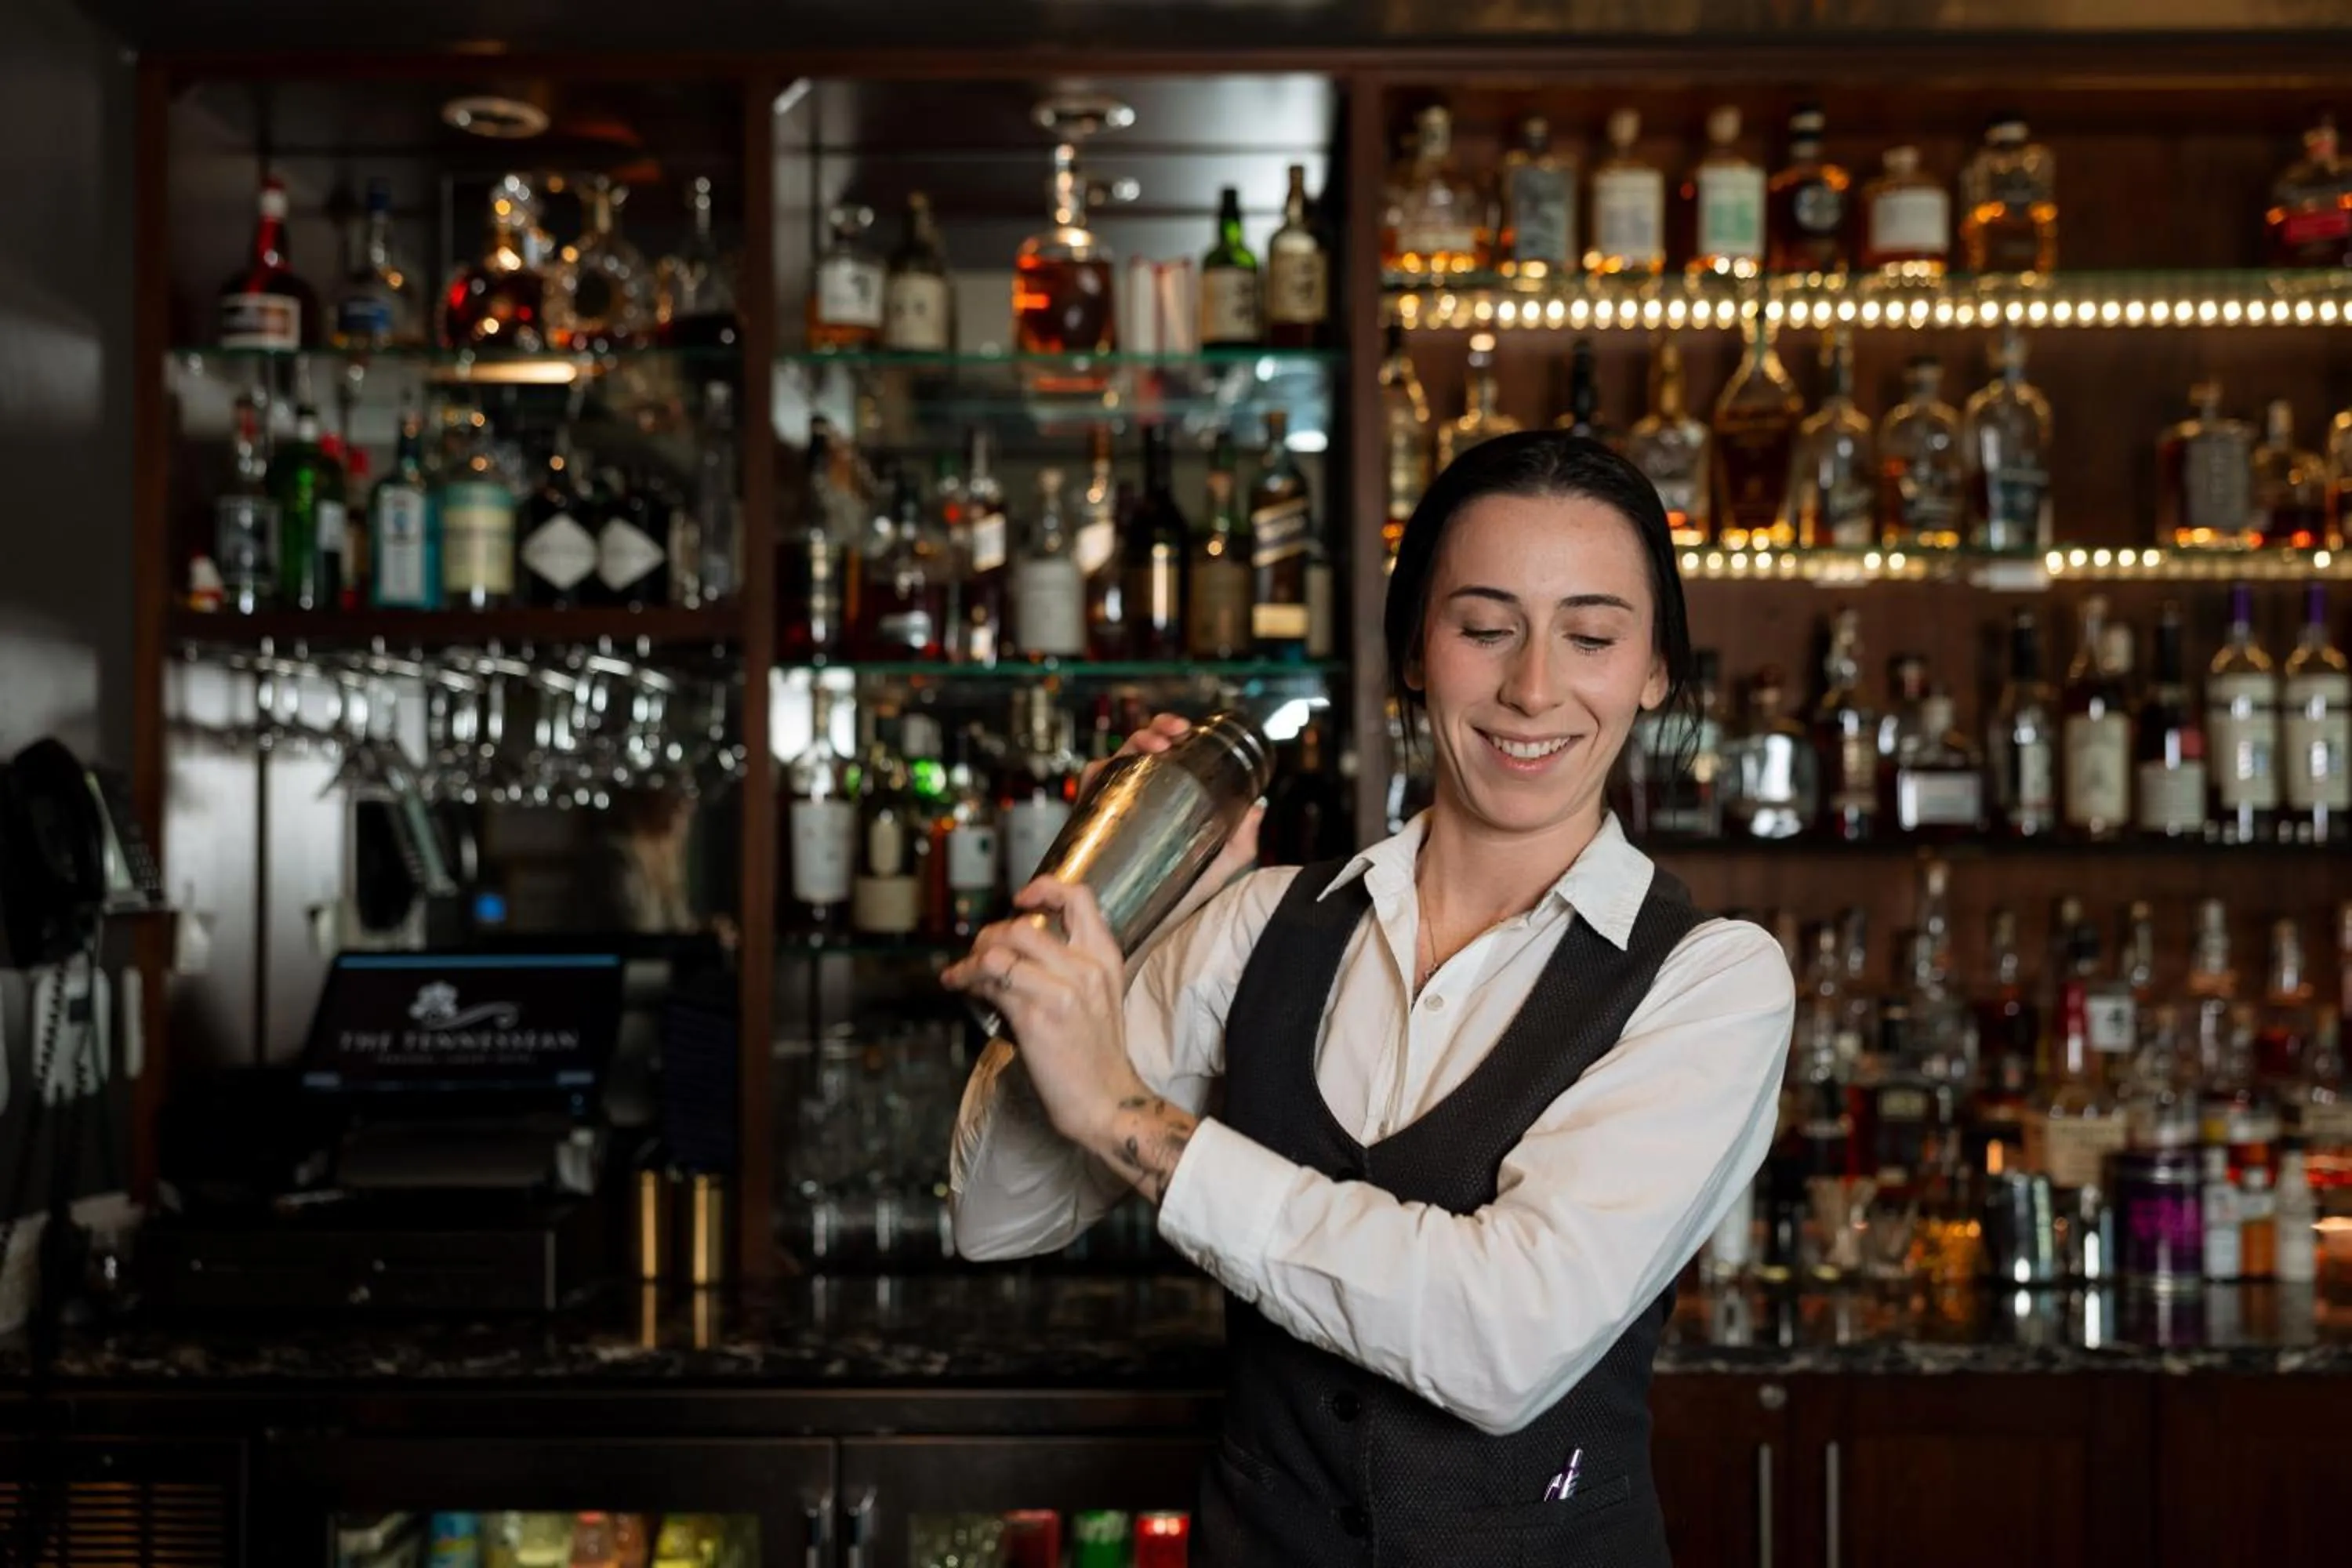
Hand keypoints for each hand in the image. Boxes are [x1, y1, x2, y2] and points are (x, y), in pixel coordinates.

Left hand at [940, 877, 1143, 1150]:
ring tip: (961, 974)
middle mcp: (1086, 968)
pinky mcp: (1036, 1018)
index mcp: (1105, 958)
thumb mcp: (1098, 997)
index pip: (1078, 898)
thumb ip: (1070, 967)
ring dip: (970, 961)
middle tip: (977, 954)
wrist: (1107, 1101)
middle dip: (988, 937)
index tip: (1021, 900)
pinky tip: (961, 988)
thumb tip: (1017, 949)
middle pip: (1022, 927)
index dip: (1044, 888)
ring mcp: (1062, 992)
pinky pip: (991, 984)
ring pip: (999, 953)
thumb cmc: (1096, 1054)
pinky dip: (968, 982)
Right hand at [1082, 713, 1262, 931]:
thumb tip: (1260, 805)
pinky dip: (1098, 768)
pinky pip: (1089, 788)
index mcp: (1160, 804)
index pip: (1164, 758)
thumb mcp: (1212, 873)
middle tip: (1174, 734)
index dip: (1172, 733)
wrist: (1132, 940)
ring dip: (1133, 742)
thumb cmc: (1168, 908)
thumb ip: (1239, 846)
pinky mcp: (1088, 825)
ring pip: (1115, 759)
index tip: (1188, 730)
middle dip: (1155, 729)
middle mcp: (1133, 801)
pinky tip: (1114, 766)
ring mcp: (1110, 811)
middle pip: (1140, 751)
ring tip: (1156, 745)